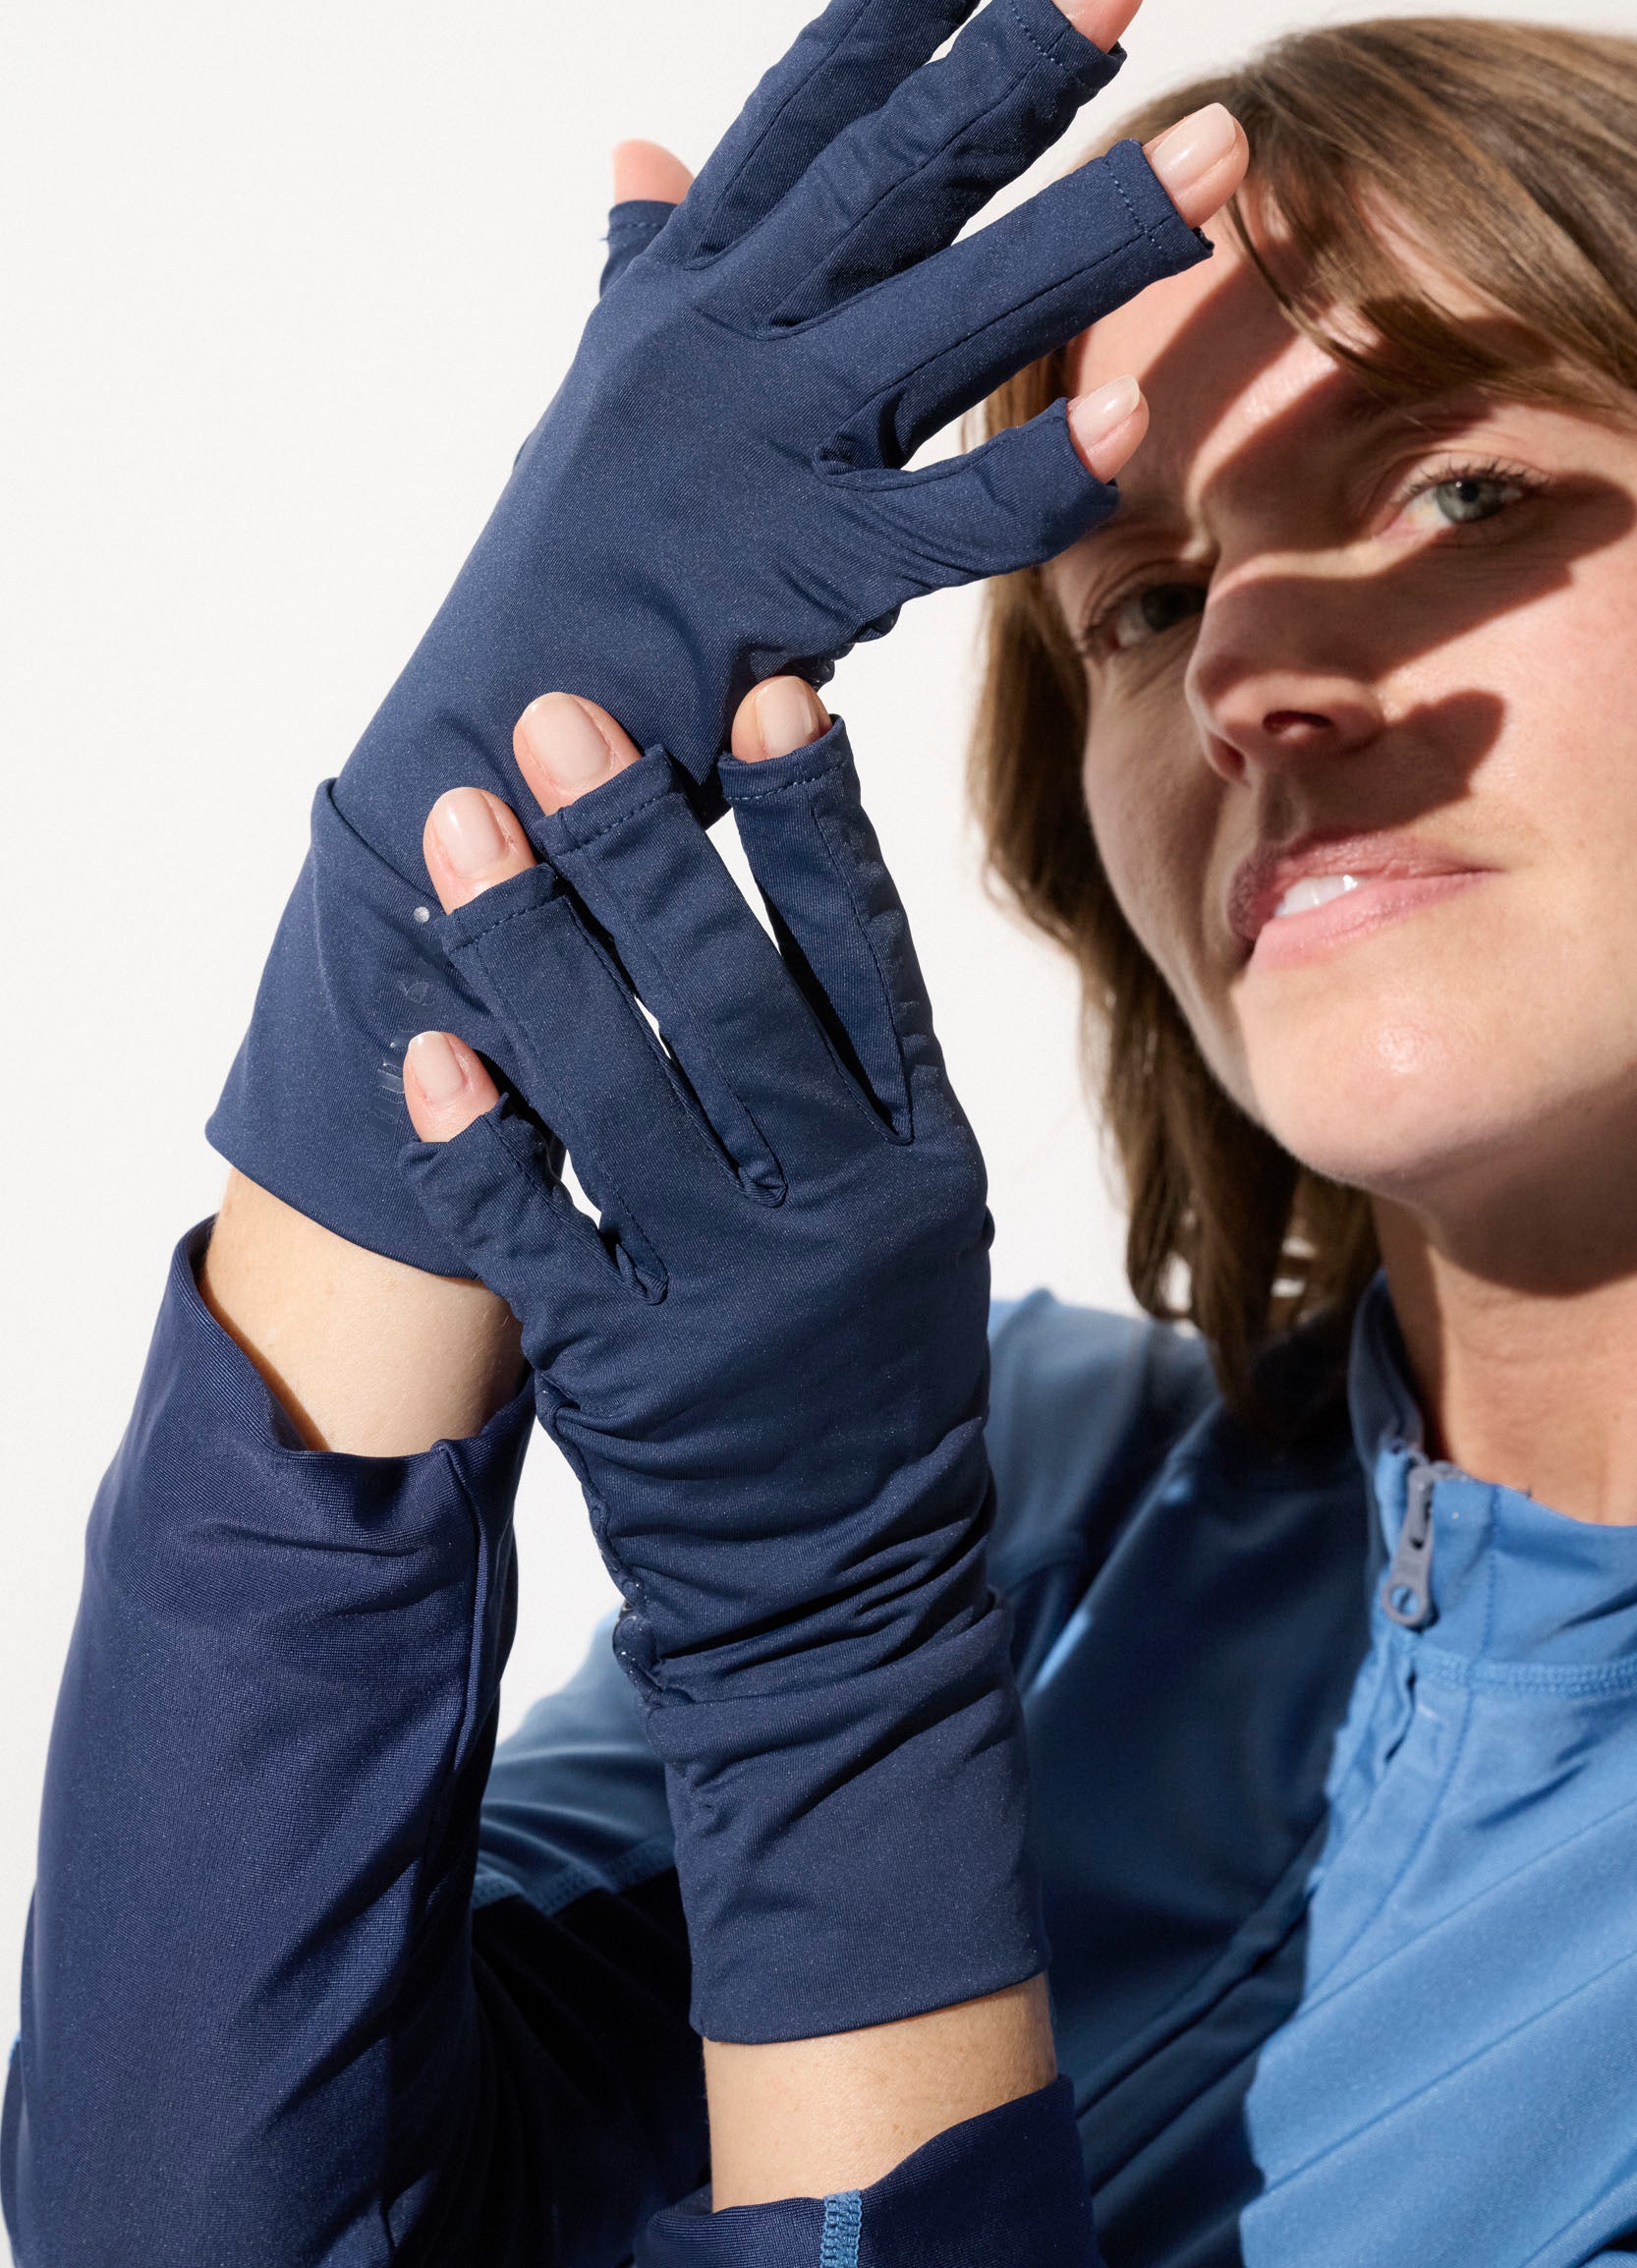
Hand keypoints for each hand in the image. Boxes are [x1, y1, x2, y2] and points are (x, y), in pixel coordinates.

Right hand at [211, 0, 1247, 1277]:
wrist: (483, 757)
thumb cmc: (560, 591)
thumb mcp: (599, 400)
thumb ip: (643, 272)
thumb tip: (648, 151)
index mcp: (685, 305)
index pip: (788, 126)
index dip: (874, 12)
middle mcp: (719, 348)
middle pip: (878, 180)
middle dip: (1002, 69)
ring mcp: (753, 456)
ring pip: (935, 320)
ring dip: (1079, 234)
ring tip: (1213, 156)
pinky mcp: (786, 579)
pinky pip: (934, 529)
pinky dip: (1024, 483)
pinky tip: (1120, 423)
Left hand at [394, 676, 1042, 2064]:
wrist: (849, 1590)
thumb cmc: (871, 1368)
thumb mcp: (913, 1213)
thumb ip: (854, 1072)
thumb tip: (773, 881)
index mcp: (920, 1157)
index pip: (868, 963)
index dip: (815, 828)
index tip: (762, 697)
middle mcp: (836, 1212)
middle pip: (729, 1001)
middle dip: (638, 848)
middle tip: (556, 721)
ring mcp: (731, 1294)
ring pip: (618, 1095)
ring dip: (530, 950)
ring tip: (462, 829)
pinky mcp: (631, 1371)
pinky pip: (535, 1237)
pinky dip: (474, 1146)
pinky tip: (423, 1048)